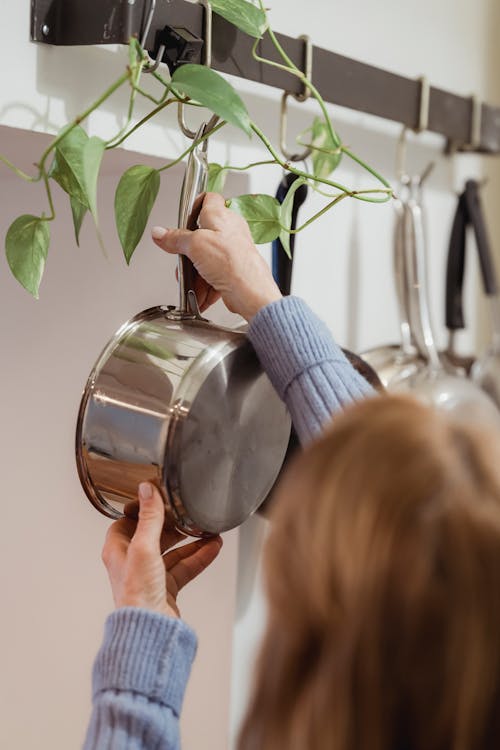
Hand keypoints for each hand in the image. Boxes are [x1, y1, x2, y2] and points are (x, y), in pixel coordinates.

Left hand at [101, 482, 222, 617]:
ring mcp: (150, 576)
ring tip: (208, 531)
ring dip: (191, 541)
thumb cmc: (138, 594)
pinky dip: (199, 557)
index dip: (142, 510)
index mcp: (118, 550)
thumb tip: (147, 490)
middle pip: (154, 535)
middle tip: (187, 513)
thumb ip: (149, 518)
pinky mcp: (166, 588)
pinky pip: (184, 567)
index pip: (127, 522)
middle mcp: (132, 563)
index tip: (158, 499)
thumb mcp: (144, 547)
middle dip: (173, 525)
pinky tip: (212, 548)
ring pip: (173, 552)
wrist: (150, 629)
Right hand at [152, 192, 281, 320]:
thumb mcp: (195, 245)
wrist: (251, 292)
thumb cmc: (233, 262)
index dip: (195, 204)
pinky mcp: (233, 269)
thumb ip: (175, 238)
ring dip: (195, 275)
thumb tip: (159, 233)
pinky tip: (200, 295)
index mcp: (221, 216)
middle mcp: (229, 231)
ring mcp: (232, 251)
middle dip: (188, 253)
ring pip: (206, 259)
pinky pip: (214, 275)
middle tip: (183, 261)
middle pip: (201, 236)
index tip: (184, 216)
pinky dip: (205, 286)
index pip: (209, 199)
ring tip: (191, 286)